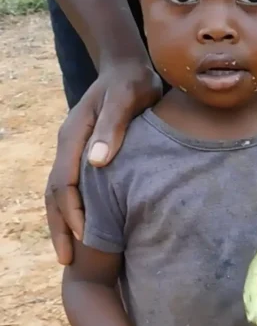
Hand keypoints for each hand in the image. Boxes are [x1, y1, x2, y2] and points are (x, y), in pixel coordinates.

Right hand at [46, 57, 161, 264]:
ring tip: (70, 253)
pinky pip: (72, 188)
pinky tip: (86, 229)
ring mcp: (74, 150)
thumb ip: (113, 128)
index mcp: (74, 137)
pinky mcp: (85, 152)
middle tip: (66, 261)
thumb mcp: (126, 99)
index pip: (65, 183)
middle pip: (54, 194)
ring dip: (62, 223)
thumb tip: (97, 164)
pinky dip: (73, 210)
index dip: (74, 213)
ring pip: (58, 193)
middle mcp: (68, 146)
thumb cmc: (132, 82)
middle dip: (59, 228)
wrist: (126, 65)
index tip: (86, 238)